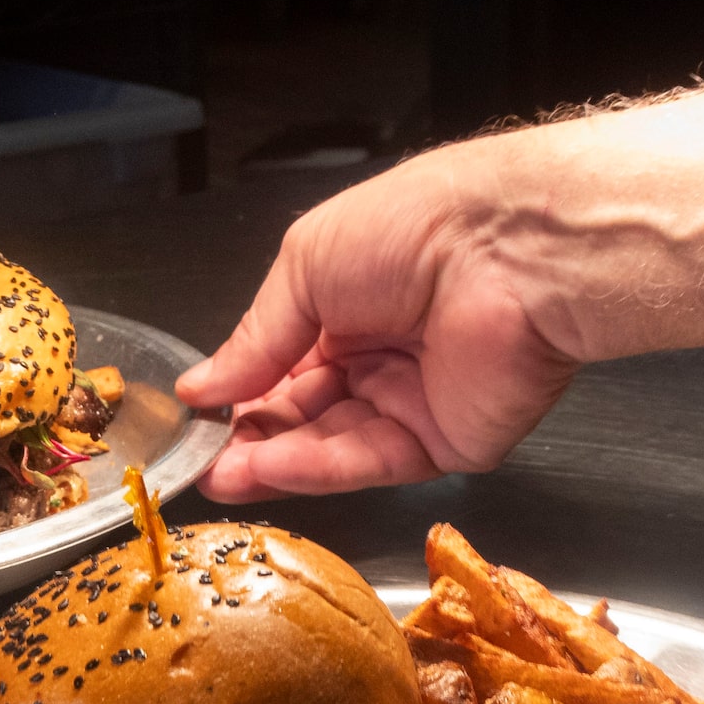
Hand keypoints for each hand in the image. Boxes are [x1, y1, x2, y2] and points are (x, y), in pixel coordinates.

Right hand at [175, 144, 582, 500]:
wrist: (506, 250)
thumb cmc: (411, 229)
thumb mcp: (305, 268)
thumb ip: (255, 338)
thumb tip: (200, 389)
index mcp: (353, 306)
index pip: (287, 364)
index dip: (242, 391)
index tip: (197, 417)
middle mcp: (384, 358)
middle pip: (307, 413)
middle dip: (252, 436)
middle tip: (199, 458)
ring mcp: (415, 404)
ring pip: (333, 445)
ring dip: (274, 461)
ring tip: (219, 474)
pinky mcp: (447, 444)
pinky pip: (372, 462)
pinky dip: (317, 468)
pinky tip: (266, 468)